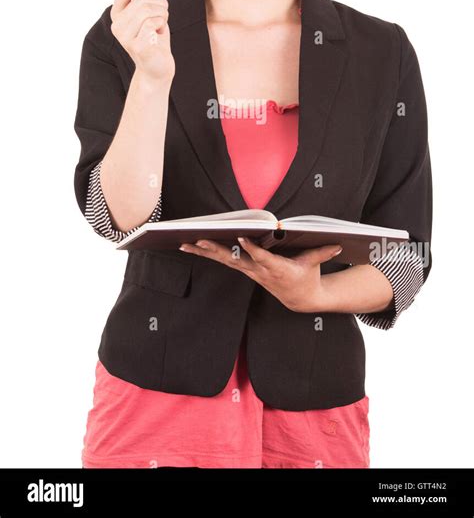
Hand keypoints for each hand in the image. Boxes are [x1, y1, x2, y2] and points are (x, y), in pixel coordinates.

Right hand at [110, 0, 174, 82]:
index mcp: (117, 14)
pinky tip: (159, 36)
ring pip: (149, 9)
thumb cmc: (154, 38)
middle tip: (162, 16)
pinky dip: (162, 26)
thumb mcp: (148, 12)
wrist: (158, 67)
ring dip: (163, 15)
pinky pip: (153, 23)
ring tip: (160, 27)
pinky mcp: (137, 45)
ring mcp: (125, 36)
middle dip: (160, 4)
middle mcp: (117, 25)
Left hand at [179, 237, 342, 312]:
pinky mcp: (245, 270)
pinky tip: (191, 245)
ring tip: (184, 242)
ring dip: (203, 251)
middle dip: (215, 250)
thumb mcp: (314, 265)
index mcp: (277, 269)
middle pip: (234, 259)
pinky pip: (223, 260)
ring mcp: (250, 271)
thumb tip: (337, 241)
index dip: (252, 250)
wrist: (301, 299)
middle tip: (199, 240)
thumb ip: (322, 251)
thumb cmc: (307, 277)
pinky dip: (207, 252)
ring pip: (223, 260)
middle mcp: (259, 271)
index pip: (262, 258)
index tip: (242, 239)